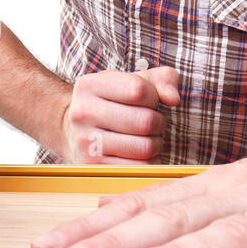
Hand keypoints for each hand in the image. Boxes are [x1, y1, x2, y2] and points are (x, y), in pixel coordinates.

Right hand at [58, 67, 181, 163]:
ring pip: (145, 147)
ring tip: (144, 138)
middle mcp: (83, 113)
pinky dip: (147, 162)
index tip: (148, 101)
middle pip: (145, 121)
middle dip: (158, 123)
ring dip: (155, 144)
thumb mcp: (132, 82)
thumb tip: (173, 99)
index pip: (138, 89)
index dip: (154, 97)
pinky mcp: (94, 167)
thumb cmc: (111, 104)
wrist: (73, 132)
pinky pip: (140, 168)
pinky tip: (137, 154)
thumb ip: (162, 79)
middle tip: (151, 123)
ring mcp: (85, 143)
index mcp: (90, 86)